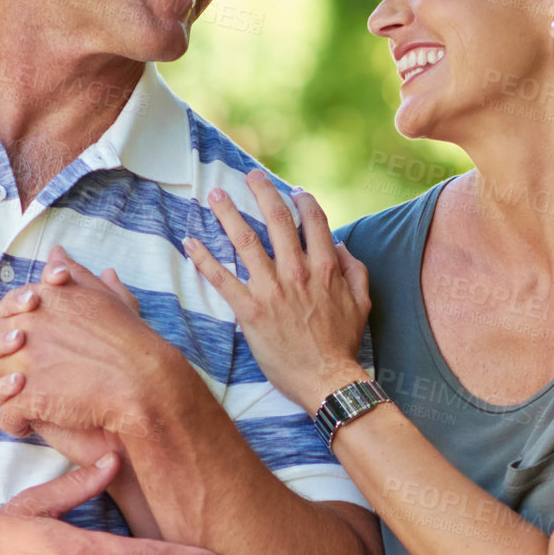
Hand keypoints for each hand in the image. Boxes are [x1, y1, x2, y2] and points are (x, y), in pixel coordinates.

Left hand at [0, 252, 171, 441]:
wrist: (145, 382)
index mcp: (41, 302)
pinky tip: (27, 424)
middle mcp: (26, 328)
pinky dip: (13, 422)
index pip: (5, 311)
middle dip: (0, 358)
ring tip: (26, 402)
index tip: (28, 343)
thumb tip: (57, 253)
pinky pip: (4, 414)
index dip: (12, 328)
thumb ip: (75, 274)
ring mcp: (23, 364)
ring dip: (4, 392)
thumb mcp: (102, 298)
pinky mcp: (28, 398)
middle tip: (23, 373)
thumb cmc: (129, 342)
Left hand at [183, 171, 370, 412]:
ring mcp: (271, 289)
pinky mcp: (250, 310)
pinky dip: (204, 259)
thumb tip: (341, 246)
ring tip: (215, 195)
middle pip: (277, 219)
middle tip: (250, 176)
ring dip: (228, 213)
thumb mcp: (362, 303)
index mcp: (325, 267)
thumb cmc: (343, 345)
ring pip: (246, 240)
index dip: (303, 201)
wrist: (326, 379)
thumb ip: (354, 270)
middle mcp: (297, 271)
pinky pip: (222, 278)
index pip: (313, 221)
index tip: (293, 191)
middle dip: (262, 191)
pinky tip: (191, 242)